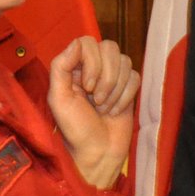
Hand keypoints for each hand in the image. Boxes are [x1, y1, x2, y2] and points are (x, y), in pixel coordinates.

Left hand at [47, 36, 138, 188]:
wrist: (98, 152)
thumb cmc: (75, 128)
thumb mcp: (59, 99)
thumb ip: (61, 67)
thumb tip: (76, 43)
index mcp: (73, 66)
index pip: (87, 42)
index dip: (92, 62)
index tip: (87, 88)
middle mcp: (93, 67)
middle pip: (110, 48)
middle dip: (106, 77)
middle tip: (96, 101)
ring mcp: (112, 76)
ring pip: (125, 61)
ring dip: (115, 90)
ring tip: (103, 108)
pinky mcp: (128, 88)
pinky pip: (135, 77)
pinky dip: (125, 96)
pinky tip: (115, 111)